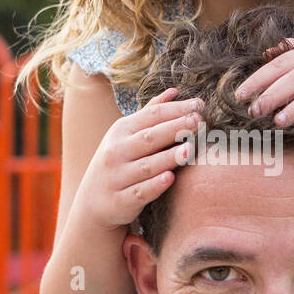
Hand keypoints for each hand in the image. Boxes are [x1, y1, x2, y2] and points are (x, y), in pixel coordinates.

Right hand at [76, 87, 203, 229]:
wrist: (93, 202)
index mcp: (121, 131)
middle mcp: (117, 151)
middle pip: (150, 137)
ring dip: (168, 157)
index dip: (176, 109)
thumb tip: (174, 91)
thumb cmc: (118, 162)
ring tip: (190, 149)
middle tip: (199, 121)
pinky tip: (170, 178)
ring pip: (147, 165)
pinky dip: (155, 185)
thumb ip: (150, 114)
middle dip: (175, 128)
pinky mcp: (122, 200)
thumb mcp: (127, 136)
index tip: (200, 104)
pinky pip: (141, 192)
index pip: (152, 115)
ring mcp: (118, 176)